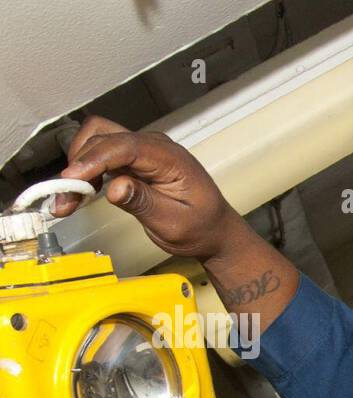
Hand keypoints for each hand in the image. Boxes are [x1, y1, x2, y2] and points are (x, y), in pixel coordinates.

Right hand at [54, 115, 243, 261]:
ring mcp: (143, 150)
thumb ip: (144, 203)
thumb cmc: (201, 228)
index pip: (126, 147)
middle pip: (104, 137)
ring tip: (70, 196)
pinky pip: (102, 155)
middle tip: (66, 197)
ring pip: (97, 141)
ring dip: (78, 164)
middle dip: (80, 164)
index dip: (95, 159)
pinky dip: (86, 170)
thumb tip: (116, 188)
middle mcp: (155, 147)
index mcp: (171, 159)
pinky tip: (79, 192)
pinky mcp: (134, 160)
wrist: (214, 231)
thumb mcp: (174, 223)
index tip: (72, 177)